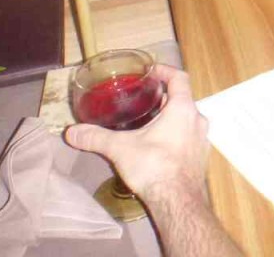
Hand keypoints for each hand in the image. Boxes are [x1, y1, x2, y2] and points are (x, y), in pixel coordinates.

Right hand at [65, 65, 208, 202]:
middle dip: (162, 98)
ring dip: (168, 117)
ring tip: (145, 123)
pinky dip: (174, 134)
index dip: (164, 71)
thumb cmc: (154, 166)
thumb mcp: (120, 148)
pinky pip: (187, 137)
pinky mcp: (200, 156)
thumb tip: (71, 132)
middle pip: (181, 99)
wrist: (177, 201)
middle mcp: (198, 119)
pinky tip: (156, 146)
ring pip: (185, 119)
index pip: (179, 78)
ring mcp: (202, 139)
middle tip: (140, 99)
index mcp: (183, 108)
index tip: (149, 72)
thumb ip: (96, 137)